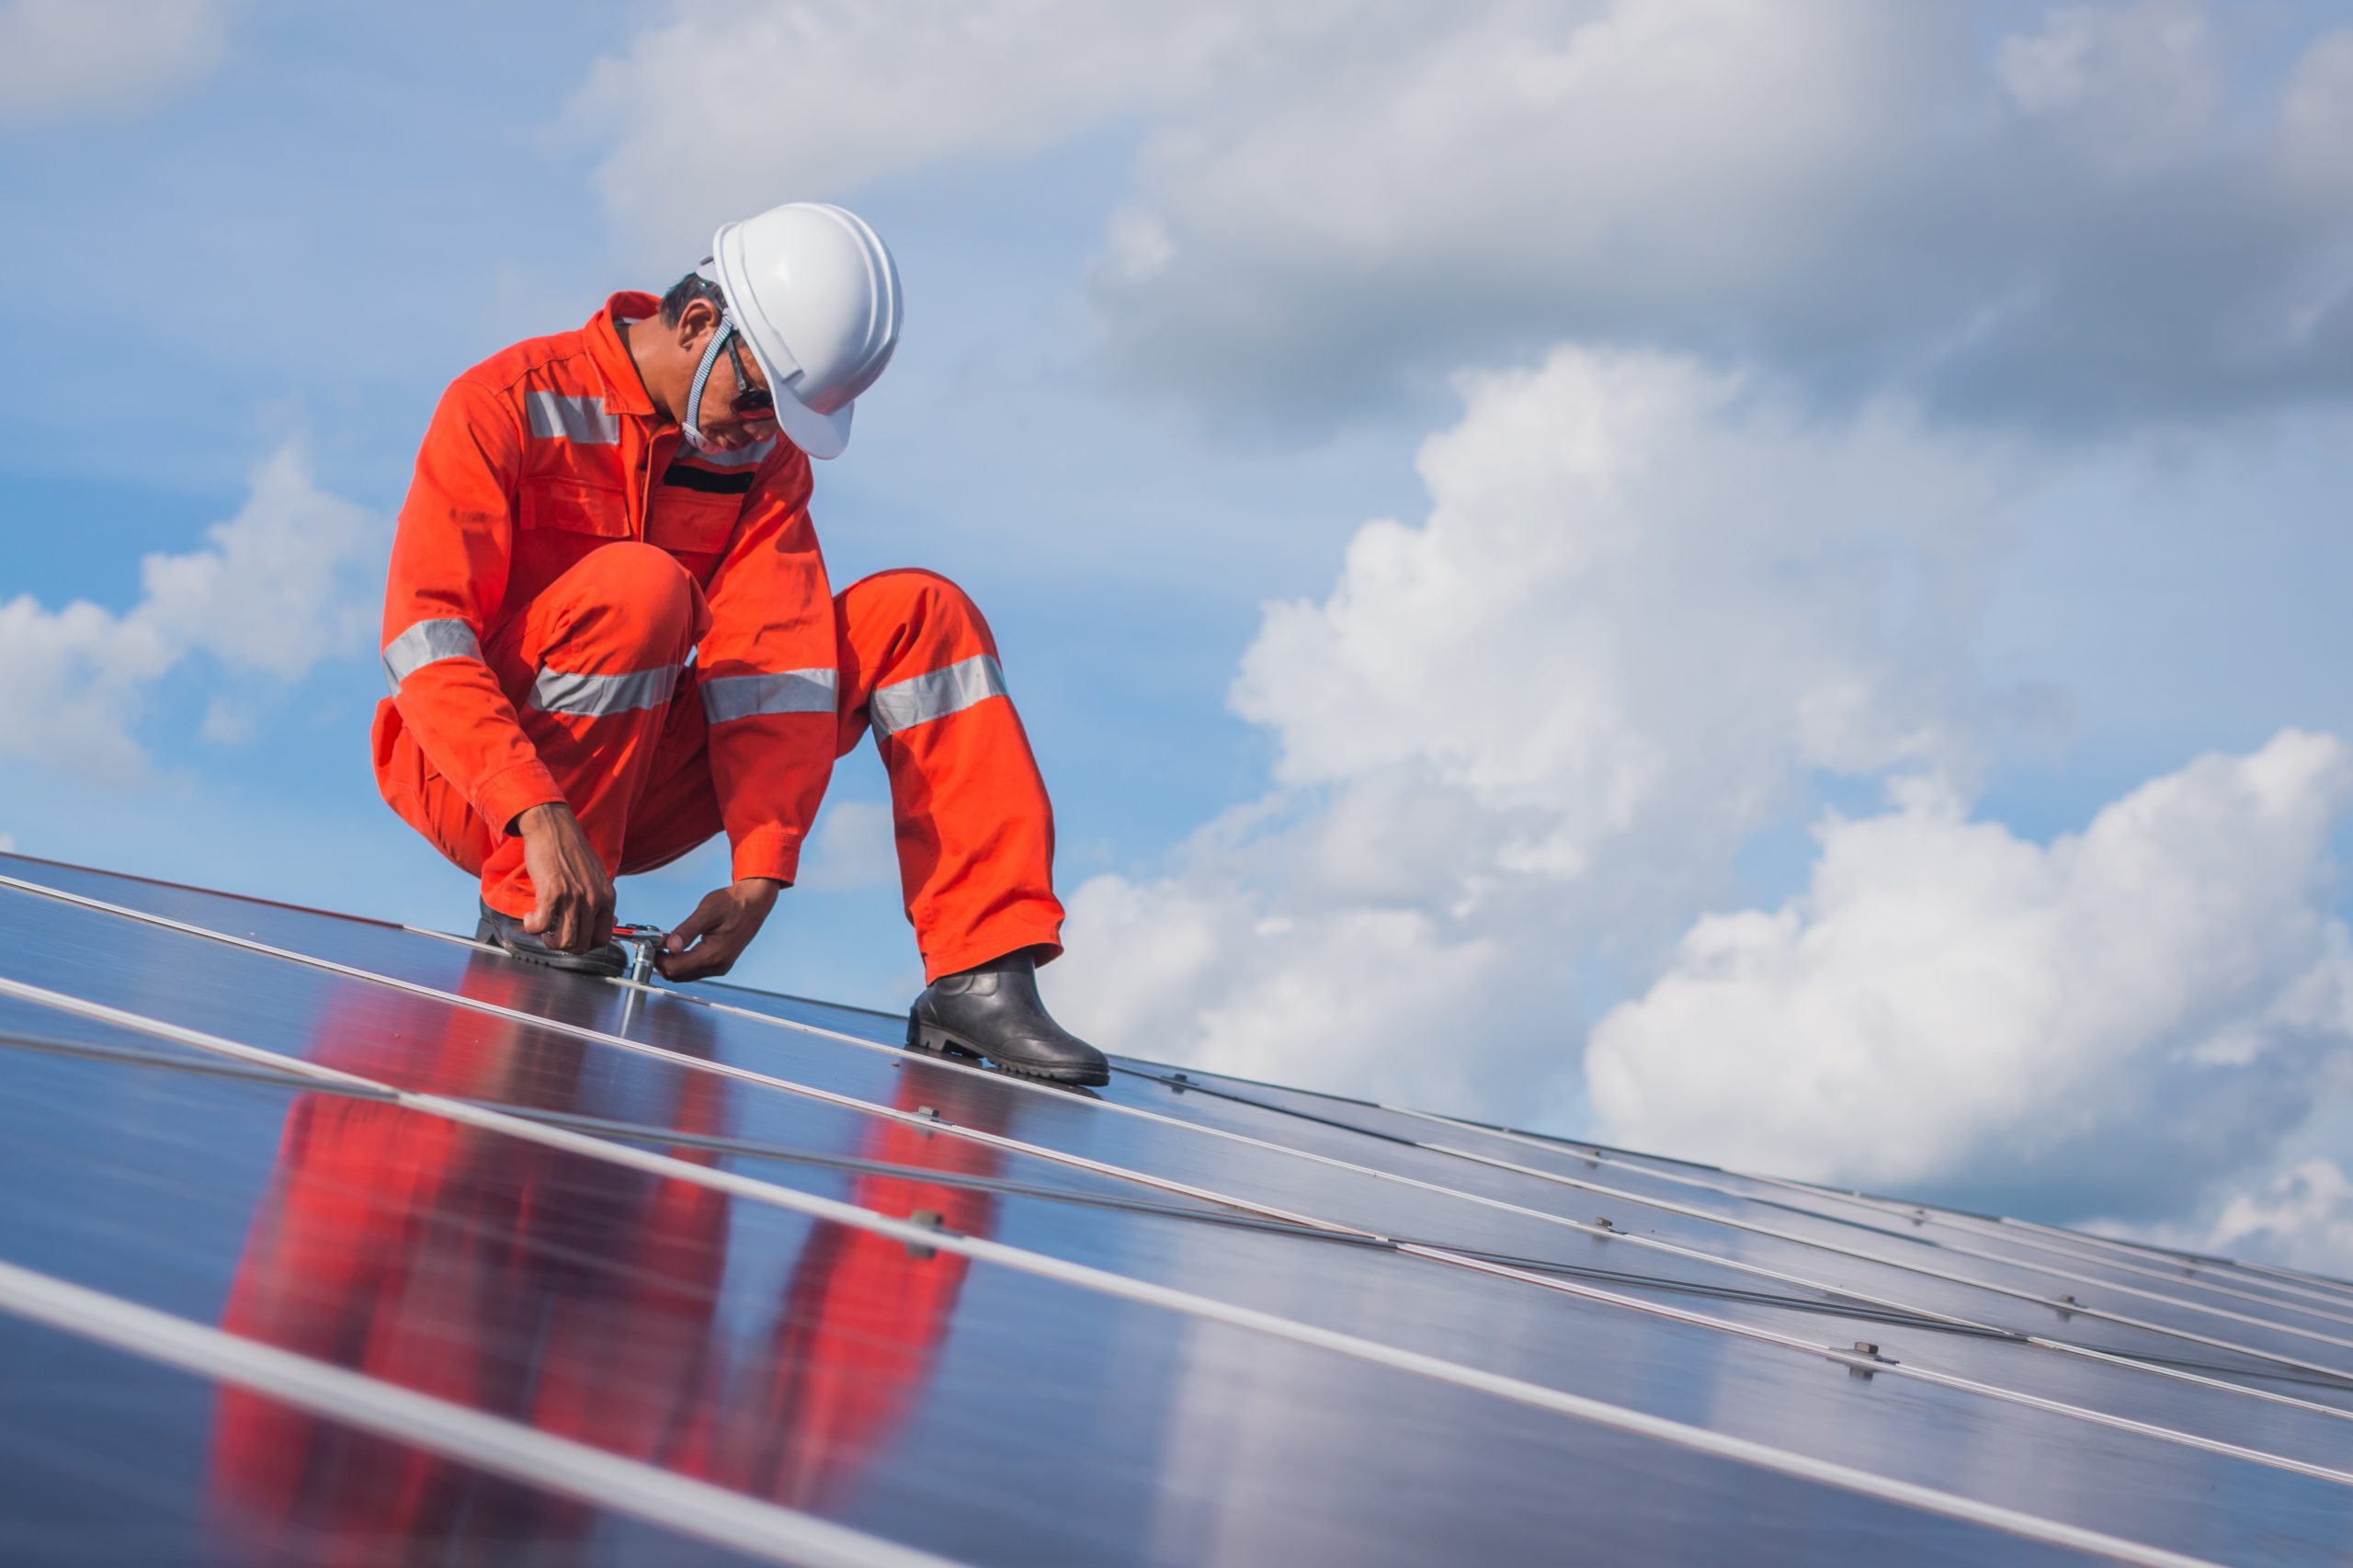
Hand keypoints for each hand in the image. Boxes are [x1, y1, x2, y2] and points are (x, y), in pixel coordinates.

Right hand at [515, 802, 613, 953]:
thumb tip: (604, 922)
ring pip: (563, 941)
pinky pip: (539, 926)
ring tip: (541, 926)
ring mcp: (574, 898)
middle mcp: (594, 900)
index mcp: (607, 897)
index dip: (586, 944)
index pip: (603, 938)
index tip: (573, 937)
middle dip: (564, 946)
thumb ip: (599, 898)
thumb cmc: (571, 850)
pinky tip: (530, 916)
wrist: (553, 828)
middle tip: (552, 934)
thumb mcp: (596, 876)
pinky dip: (531, 927)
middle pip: (582, 945)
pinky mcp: (552, 893)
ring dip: (548, 940)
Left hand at [657, 878, 781, 980]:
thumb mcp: (708, 911)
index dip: (657, 958)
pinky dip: (680, 961)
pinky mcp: (719, 963)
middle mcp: (717, 966)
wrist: (755, 903)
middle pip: (677, 975)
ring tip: (664, 943)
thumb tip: (671, 946)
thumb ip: (687, 930)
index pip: (675, 968)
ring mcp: (719, 967)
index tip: (649, 943)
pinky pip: (693, 970)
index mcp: (714, 954)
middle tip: (653, 943)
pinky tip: (677, 947)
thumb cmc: (733, 903)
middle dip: (661, 961)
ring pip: (684, 974)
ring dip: (670, 962)